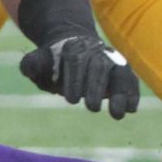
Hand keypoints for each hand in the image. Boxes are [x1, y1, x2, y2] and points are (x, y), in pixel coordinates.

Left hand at [20, 31, 139, 118]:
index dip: (75, 79)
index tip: (71, 99)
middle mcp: (97, 52)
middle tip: (91, 108)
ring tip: (117, 114)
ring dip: (121, 94)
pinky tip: (131, 110)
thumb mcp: (40, 60)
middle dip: (96, 87)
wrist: (74, 46)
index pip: (76, 60)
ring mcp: (113, 62)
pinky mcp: (124, 73)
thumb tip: (28, 68)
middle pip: (99, 67)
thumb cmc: (55, 61)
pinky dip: (133, 94)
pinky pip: (131, 81)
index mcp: (74, 47)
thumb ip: (32, 64)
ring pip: (120, 74)